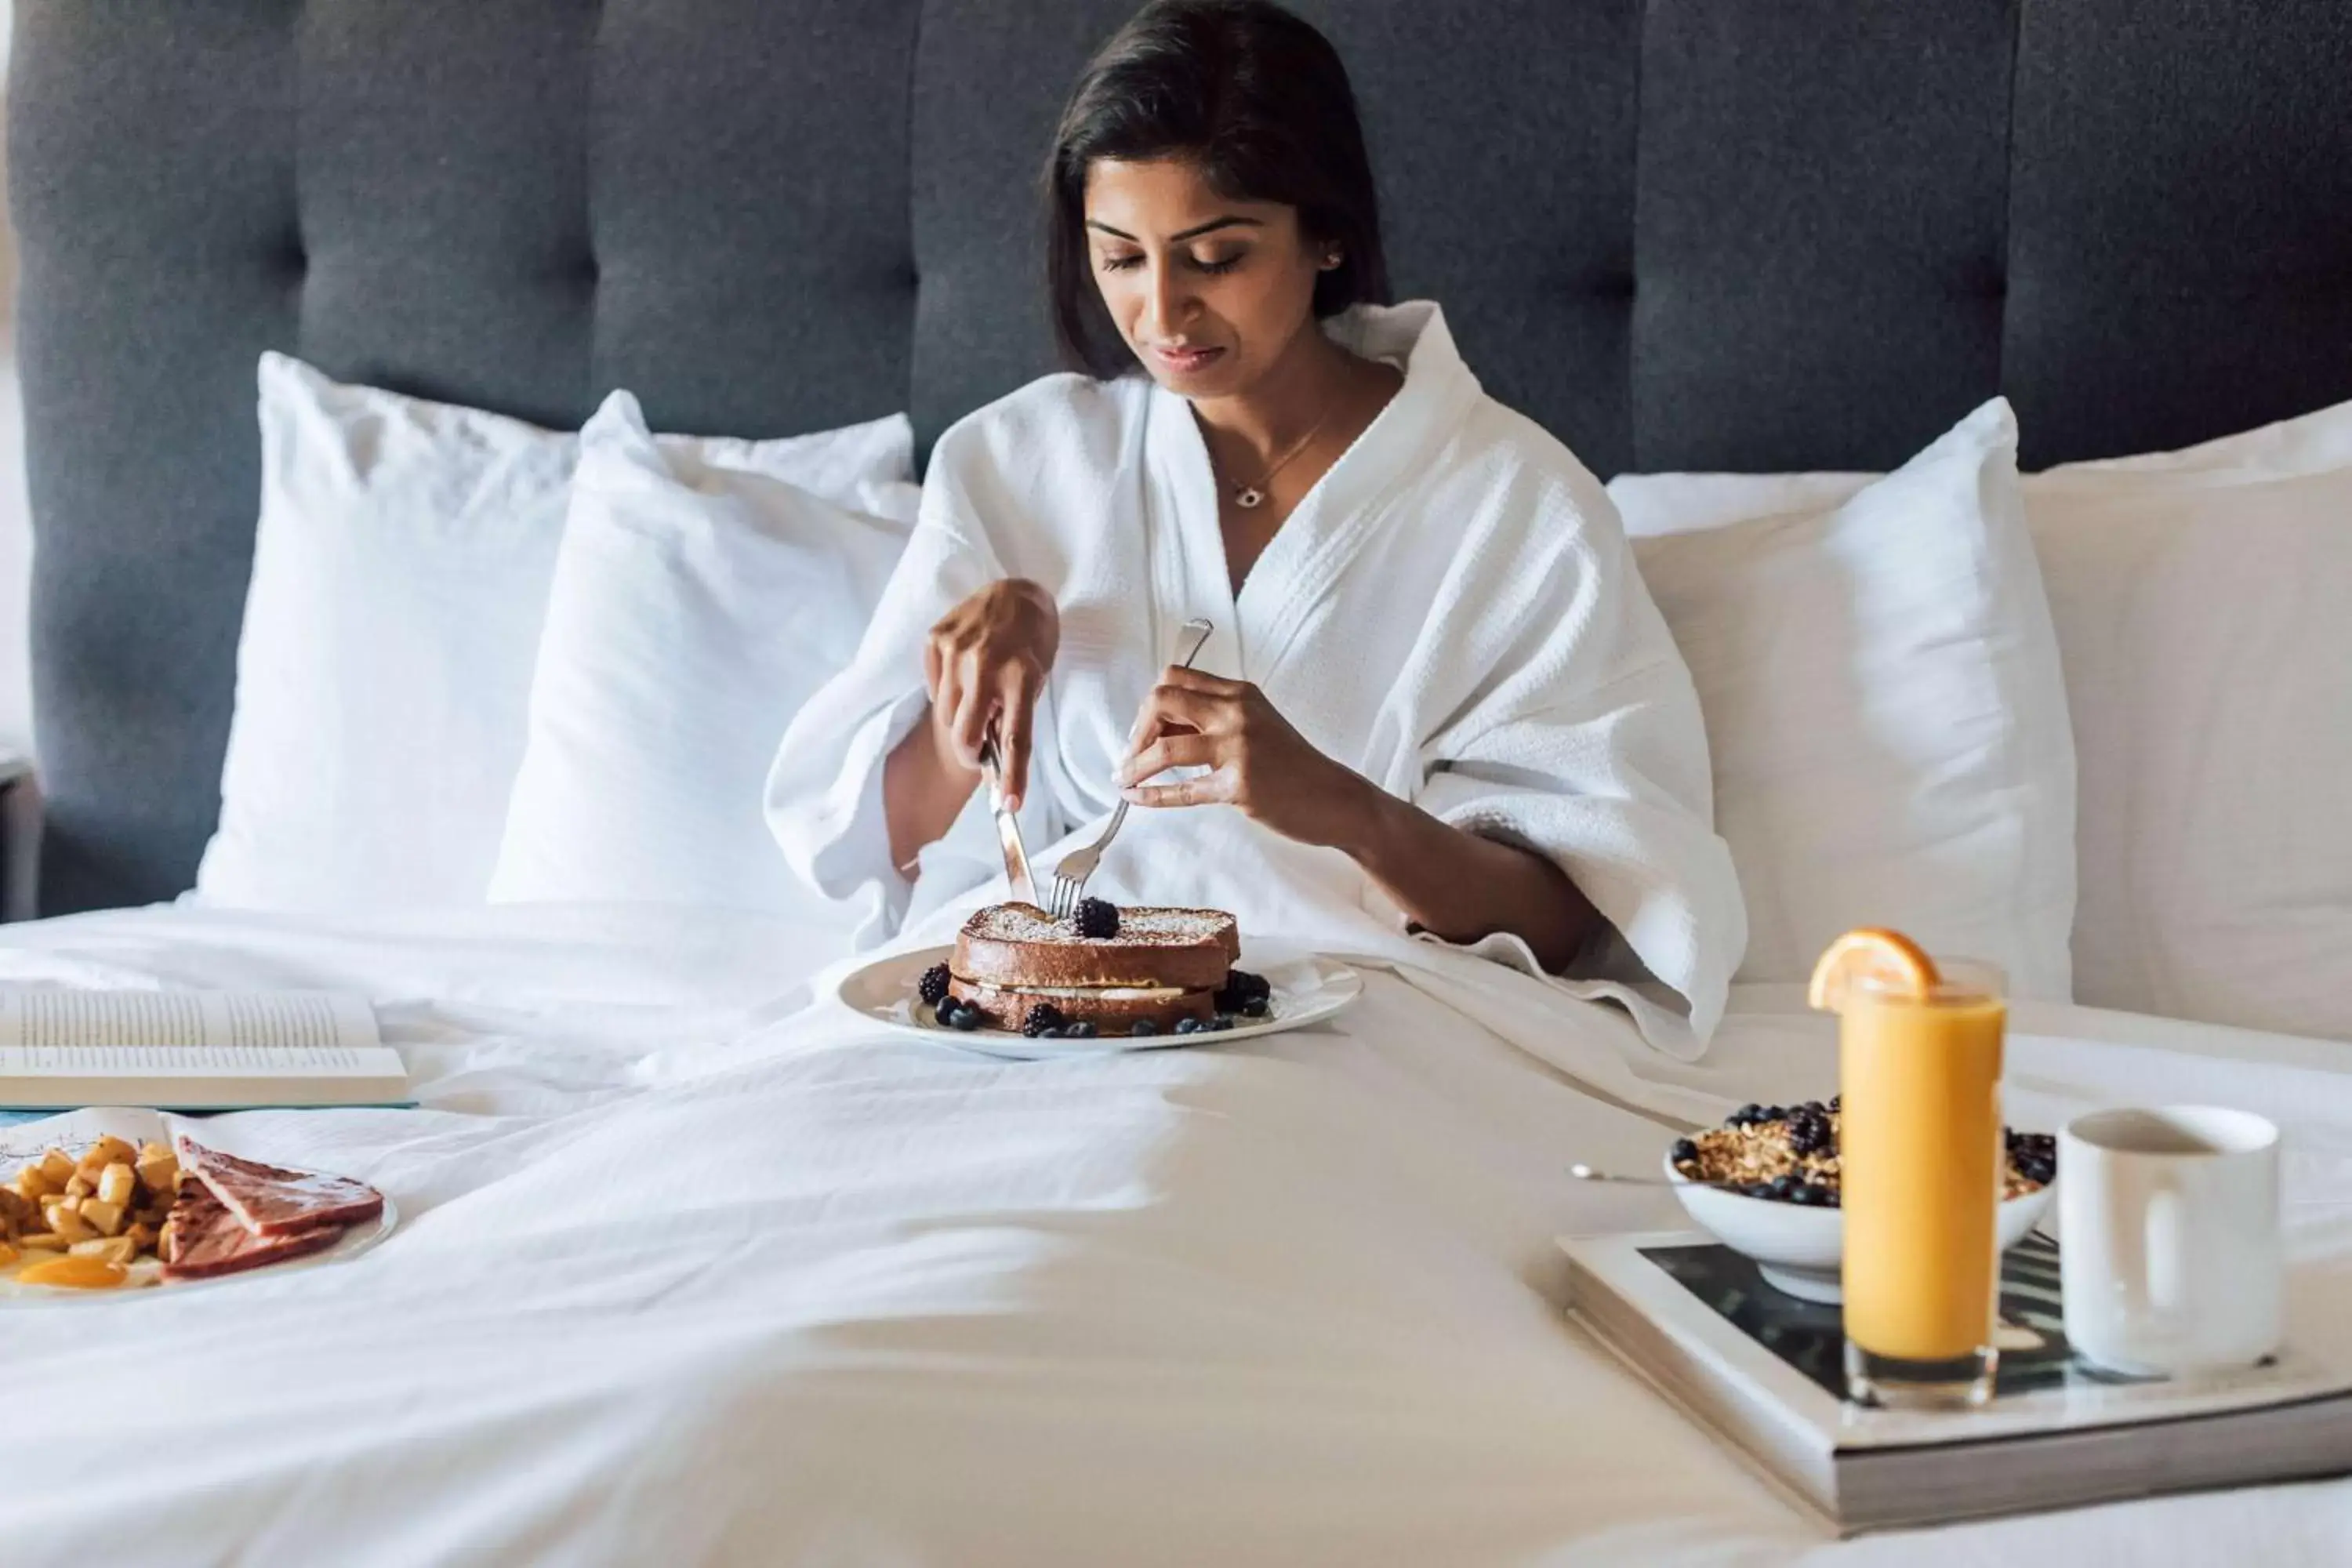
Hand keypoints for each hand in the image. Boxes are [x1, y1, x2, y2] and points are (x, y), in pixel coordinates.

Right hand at [923, 579, 1058, 808]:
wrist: (1015, 592)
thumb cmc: (1031, 642)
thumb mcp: (1035, 677)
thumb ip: (1013, 712)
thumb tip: (992, 756)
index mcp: (1022, 677)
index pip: (1016, 739)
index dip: (1012, 776)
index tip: (1009, 804)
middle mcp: (987, 665)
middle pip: (966, 734)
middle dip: (970, 751)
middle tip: (978, 749)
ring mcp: (957, 650)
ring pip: (946, 714)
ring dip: (959, 716)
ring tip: (976, 696)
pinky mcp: (936, 640)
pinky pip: (933, 685)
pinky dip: (946, 689)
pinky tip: (962, 673)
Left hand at [1114, 668, 1374, 845]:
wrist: (1336, 799)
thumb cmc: (1295, 767)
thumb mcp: (1257, 726)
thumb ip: (1213, 722)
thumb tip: (1159, 731)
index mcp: (1240, 693)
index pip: (1175, 677)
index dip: (1150, 703)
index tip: (1144, 730)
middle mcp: (1237, 712)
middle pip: (1162, 700)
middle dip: (1136, 730)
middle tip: (1131, 754)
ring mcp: (1239, 747)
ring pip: (1164, 747)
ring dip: (1134, 765)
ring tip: (1124, 779)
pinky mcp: (1240, 785)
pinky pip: (1182, 790)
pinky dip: (1151, 795)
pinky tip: (1135, 797)